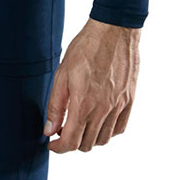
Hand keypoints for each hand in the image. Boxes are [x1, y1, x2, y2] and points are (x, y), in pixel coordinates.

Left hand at [44, 18, 139, 152]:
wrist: (113, 31)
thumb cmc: (86, 47)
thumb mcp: (62, 73)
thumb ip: (56, 105)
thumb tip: (50, 129)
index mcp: (84, 103)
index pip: (71, 141)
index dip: (59, 148)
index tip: (52, 144)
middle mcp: (103, 109)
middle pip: (87, 144)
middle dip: (72, 143)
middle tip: (63, 131)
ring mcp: (118, 106)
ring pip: (104, 140)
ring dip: (89, 139)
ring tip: (80, 125)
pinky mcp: (129, 101)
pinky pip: (119, 129)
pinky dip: (107, 132)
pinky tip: (98, 121)